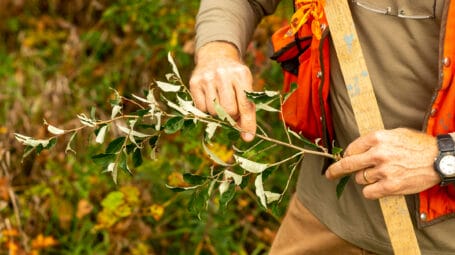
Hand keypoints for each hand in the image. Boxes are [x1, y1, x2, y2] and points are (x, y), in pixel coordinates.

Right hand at [189, 42, 255, 141]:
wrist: (215, 56)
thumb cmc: (234, 78)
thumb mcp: (245, 87)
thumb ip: (247, 110)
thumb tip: (247, 137)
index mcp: (242, 74)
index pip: (246, 105)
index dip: (247, 123)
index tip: (248, 137)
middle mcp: (224, 74)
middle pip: (229, 111)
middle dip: (231, 116)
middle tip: (231, 110)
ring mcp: (207, 77)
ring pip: (214, 112)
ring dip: (218, 113)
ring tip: (220, 101)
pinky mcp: (194, 82)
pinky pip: (201, 108)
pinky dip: (206, 109)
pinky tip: (210, 97)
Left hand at [325, 128, 440, 198]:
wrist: (439, 159)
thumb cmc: (417, 145)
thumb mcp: (394, 133)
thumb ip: (374, 140)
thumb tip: (355, 150)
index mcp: (377, 138)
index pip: (351, 149)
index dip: (348, 156)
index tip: (345, 160)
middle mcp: (378, 154)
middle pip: (347, 165)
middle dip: (335, 171)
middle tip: (329, 175)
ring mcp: (384, 170)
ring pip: (360, 179)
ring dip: (365, 179)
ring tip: (381, 174)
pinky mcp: (391, 186)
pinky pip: (368, 192)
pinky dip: (370, 191)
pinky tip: (379, 186)